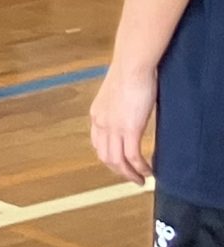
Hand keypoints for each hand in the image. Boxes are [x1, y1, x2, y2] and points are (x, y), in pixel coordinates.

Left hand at [91, 63, 156, 183]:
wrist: (132, 66)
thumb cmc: (129, 75)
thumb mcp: (117, 95)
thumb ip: (118, 108)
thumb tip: (128, 114)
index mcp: (96, 115)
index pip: (98, 144)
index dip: (109, 158)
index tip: (121, 165)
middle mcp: (101, 124)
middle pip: (105, 157)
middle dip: (119, 171)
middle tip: (133, 178)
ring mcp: (114, 128)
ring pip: (117, 161)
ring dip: (129, 174)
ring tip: (141, 180)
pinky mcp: (129, 129)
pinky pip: (133, 156)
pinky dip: (140, 168)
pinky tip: (149, 171)